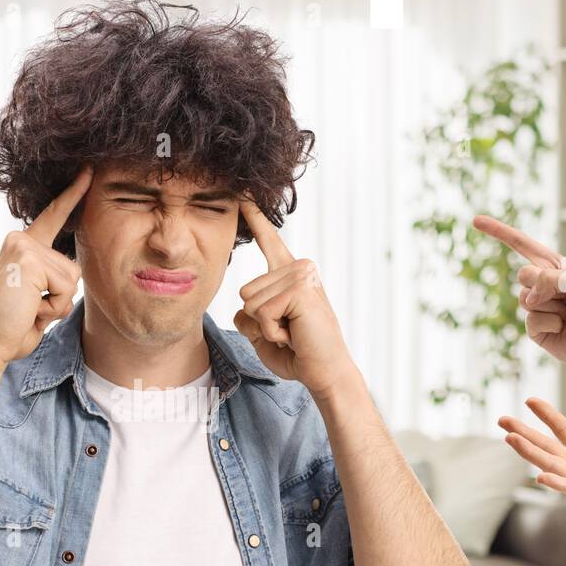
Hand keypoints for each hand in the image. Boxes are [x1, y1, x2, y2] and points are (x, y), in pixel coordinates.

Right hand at [0, 166, 91, 367]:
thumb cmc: (13, 325)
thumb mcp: (36, 296)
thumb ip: (51, 279)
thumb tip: (72, 275)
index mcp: (22, 246)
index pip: (52, 216)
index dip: (72, 195)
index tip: (88, 172)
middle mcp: (20, 240)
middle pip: (73, 266)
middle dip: (60, 296)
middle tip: (30, 308)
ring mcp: (24, 247)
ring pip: (72, 278)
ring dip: (57, 304)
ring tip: (29, 309)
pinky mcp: (29, 260)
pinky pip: (66, 288)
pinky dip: (53, 307)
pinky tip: (30, 310)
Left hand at [232, 199, 356, 398]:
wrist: (324, 371)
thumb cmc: (297, 352)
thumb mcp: (262, 331)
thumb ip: (247, 314)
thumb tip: (241, 304)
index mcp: (290, 273)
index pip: (269, 241)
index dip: (256, 218)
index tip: (245, 194)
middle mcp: (299, 267)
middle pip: (244, 291)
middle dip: (258, 321)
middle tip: (288, 330)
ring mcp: (302, 275)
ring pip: (250, 302)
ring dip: (265, 328)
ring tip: (292, 332)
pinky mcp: (300, 289)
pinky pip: (260, 313)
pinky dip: (271, 332)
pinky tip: (294, 334)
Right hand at [472, 214, 565, 371]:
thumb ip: (548, 279)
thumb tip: (527, 296)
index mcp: (554, 267)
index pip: (521, 245)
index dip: (499, 232)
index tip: (476, 221)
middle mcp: (543, 285)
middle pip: (522, 277)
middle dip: (542, 286)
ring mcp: (538, 308)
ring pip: (524, 301)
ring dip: (550, 308)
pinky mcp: (536, 330)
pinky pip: (530, 322)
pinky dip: (549, 325)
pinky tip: (563, 329)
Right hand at [498, 397, 565, 552]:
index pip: (564, 430)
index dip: (548, 415)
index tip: (530, 401)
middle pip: (547, 445)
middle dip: (524, 432)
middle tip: (502, 419)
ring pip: (551, 464)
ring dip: (530, 452)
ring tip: (510, 438)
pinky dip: (556, 483)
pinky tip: (540, 477)